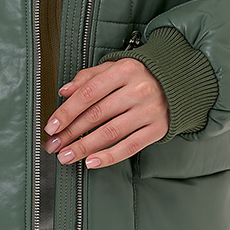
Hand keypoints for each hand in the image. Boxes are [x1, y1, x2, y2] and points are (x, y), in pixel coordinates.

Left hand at [44, 58, 169, 167]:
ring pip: (110, 133)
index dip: (67, 112)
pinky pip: (129, 147)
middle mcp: (138, 90)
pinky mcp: (157, 129)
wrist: (178, 83)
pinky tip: (91, 162)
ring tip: (67, 156)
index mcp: (124, 70)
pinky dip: (108, 156)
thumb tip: (65, 92)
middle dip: (71, 133)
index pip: (88, 93)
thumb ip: (88, 77)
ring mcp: (149, 111)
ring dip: (84, 147)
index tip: (52, 126)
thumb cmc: (140, 75)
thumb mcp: (115, 67)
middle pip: (97, 115)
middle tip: (53, 145)